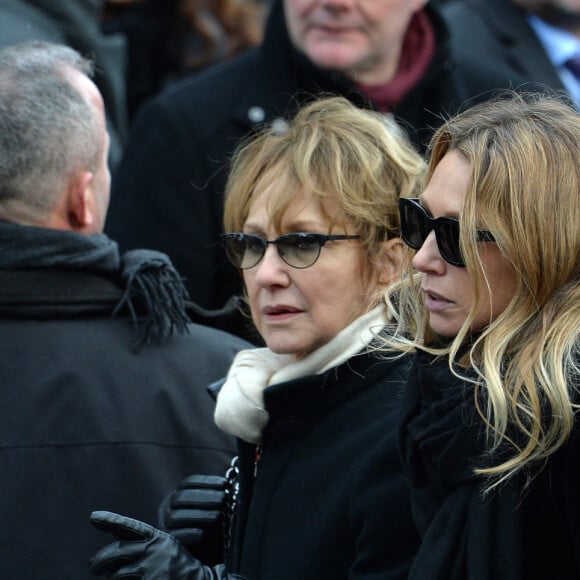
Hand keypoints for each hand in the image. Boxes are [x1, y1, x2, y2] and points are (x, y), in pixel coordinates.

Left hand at [90, 511, 228, 578]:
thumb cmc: (177, 564)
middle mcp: (153, 552)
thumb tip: (114, 531)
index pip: (130, 527)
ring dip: (110, 579)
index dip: (111, 521)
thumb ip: (140, 540)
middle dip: (99, 561)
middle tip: (94, 567)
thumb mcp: (163, 546)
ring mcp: (151, 571)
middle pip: (115, 552)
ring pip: (116, 574)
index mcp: (157, 538)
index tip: (93, 516)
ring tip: (112, 579)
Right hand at [158, 474, 226, 562]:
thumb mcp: (212, 509)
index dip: (207, 482)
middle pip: (181, 497)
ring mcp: (164, 525)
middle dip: (205, 497)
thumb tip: (227, 483)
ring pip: (175, 516)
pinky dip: (187, 534)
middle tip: (223, 498)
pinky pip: (173, 537)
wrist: (203, 556)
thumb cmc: (209, 529)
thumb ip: (216, 496)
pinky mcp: (166, 544)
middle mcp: (167, 507)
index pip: (189, 483)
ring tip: (218, 515)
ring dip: (199, 515)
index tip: (225, 484)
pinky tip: (201, 534)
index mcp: (177, 494)